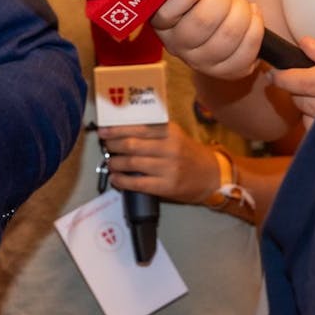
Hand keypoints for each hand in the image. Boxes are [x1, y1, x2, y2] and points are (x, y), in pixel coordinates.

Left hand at [96, 122, 216, 204]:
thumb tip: (122, 131)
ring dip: (115, 163)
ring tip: (110, 163)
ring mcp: (168, 168)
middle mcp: (169, 147)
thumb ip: (153, 132)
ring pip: (132, 163)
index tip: (103, 131)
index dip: (116, 130)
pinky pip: (138, 183)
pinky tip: (116, 179)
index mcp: (170, 131)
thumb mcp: (175, 135)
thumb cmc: (188, 154)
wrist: (211, 176)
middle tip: (105, 147)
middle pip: (131, 144)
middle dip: (113, 146)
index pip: (138, 128)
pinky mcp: (167, 186)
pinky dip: (123, 181)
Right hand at [150, 0, 262, 79]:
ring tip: (240, 6)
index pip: (168, 11)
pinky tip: (252, 19)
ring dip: (242, 13)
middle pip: (202, 22)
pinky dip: (256, 29)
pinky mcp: (225, 72)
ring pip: (228, 37)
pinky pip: (246, 54)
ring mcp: (200, 62)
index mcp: (161, 20)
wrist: (227, 12)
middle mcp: (176, 46)